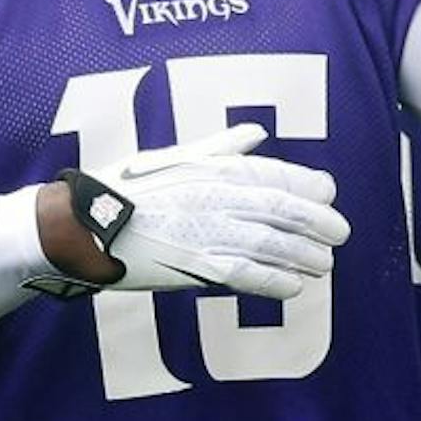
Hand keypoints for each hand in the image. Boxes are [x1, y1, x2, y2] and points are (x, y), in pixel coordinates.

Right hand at [40, 123, 348, 301]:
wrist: (79, 224)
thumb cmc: (124, 188)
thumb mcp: (173, 156)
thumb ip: (220, 146)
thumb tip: (257, 133)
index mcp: (213, 168)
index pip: (273, 173)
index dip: (306, 184)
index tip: (329, 191)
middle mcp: (216, 197)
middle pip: (282, 209)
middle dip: (316, 222)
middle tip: (340, 234)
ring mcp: (207, 231)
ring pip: (270, 243)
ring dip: (302, 255)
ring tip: (324, 265)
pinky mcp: (194, 265)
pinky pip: (244, 274)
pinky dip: (273, 281)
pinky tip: (294, 287)